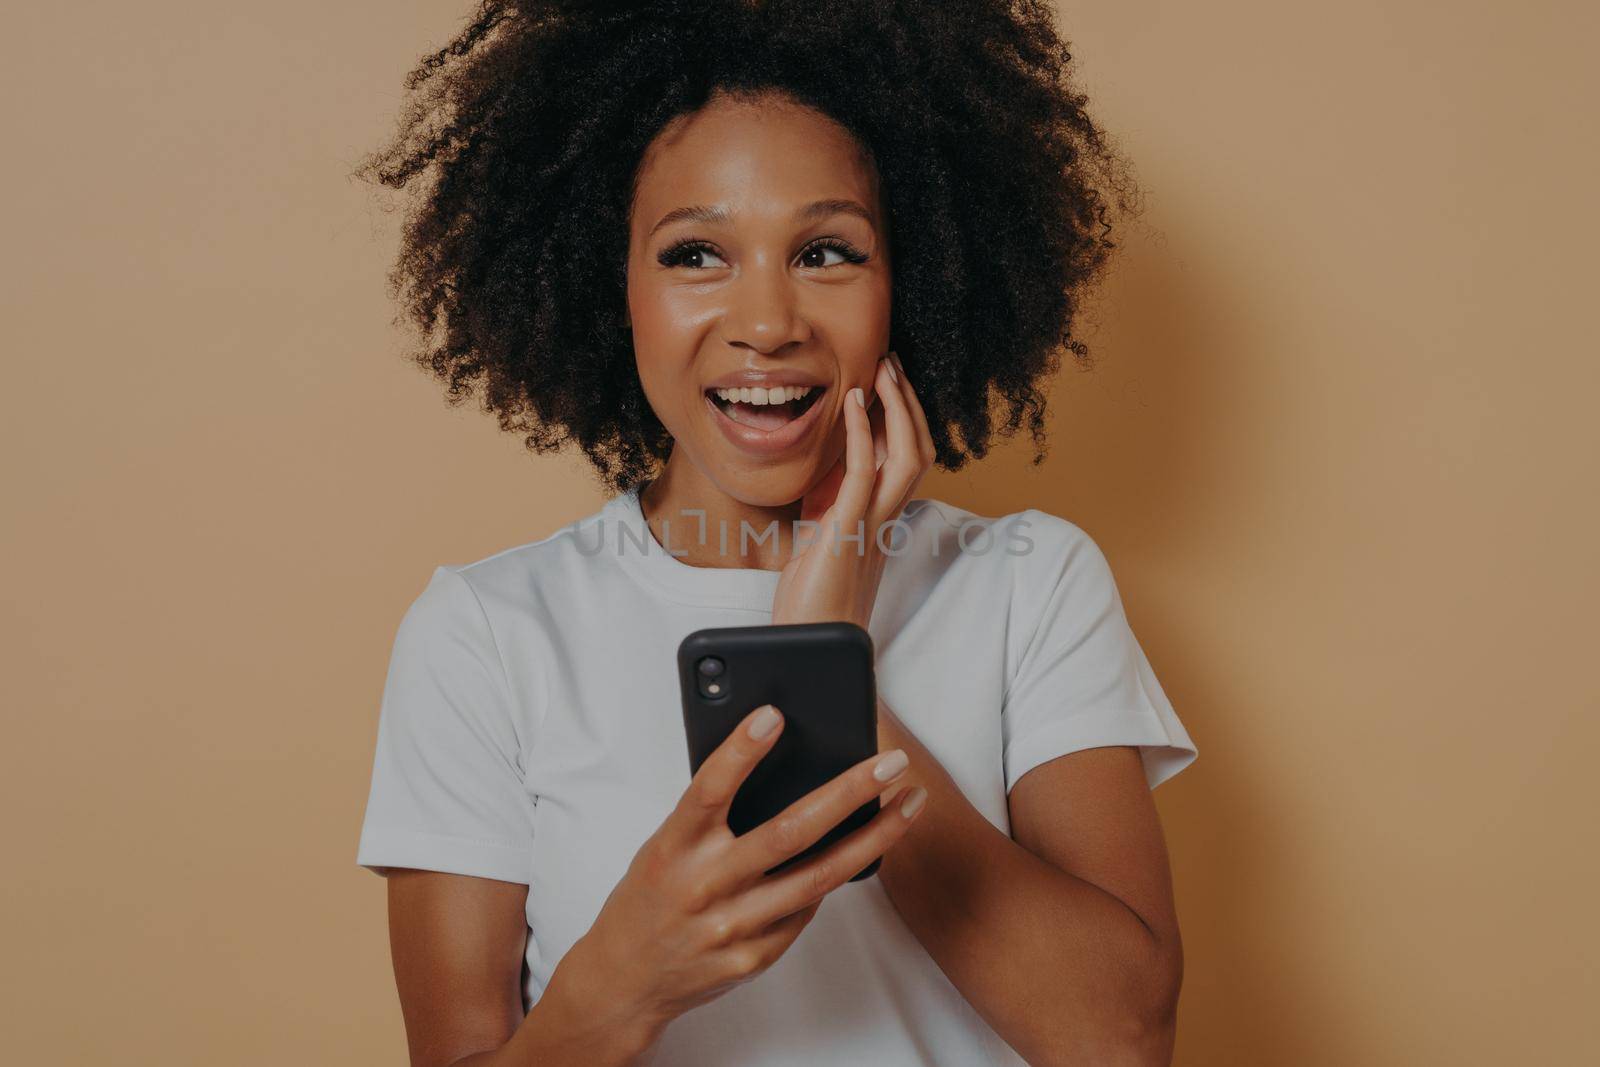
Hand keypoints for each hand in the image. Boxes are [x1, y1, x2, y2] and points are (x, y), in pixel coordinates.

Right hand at [561, 703, 928, 1047]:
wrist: (624, 980)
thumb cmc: (649, 897)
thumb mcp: (665, 845)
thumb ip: (710, 817)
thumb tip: (781, 769)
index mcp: (674, 846)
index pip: (709, 789)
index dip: (740, 750)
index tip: (774, 714)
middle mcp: (704, 885)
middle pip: (790, 833)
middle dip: (849, 793)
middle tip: (893, 763)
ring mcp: (732, 926)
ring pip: (820, 877)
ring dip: (874, 838)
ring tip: (909, 805)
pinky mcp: (753, 958)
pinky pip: (805, 912)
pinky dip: (831, 881)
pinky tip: (857, 855)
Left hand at [771, 351, 935, 628]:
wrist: (807, 648)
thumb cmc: (809, 606)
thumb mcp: (819, 546)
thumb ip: (828, 513)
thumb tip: (821, 482)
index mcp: (878, 523)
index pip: (906, 462)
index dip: (905, 421)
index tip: (888, 383)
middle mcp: (883, 521)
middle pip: (918, 452)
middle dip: (909, 405)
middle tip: (892, 363)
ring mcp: (869, 526)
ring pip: (906, 458)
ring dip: (897, 409)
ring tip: (883, 370)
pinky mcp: (845, 532)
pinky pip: (863, 474)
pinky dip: (861, 433)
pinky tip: (853, 402)